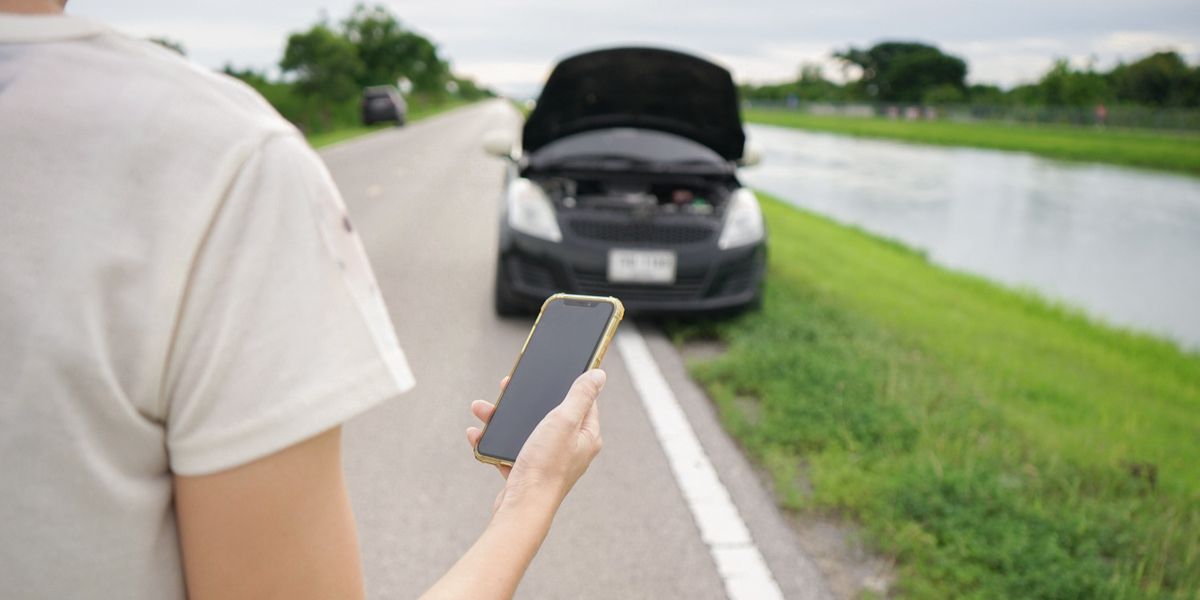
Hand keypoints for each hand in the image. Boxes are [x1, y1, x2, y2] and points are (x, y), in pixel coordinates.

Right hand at [466, 370, 605, 515]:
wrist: (522, 508)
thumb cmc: (546, 466)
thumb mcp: (565, 420)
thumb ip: (581, 395)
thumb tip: (599, 374)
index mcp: (586, 436)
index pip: (581, 401)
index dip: (563, 384)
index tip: (545, 373)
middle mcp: (571, 449)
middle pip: (548, 413)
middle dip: (524, 401)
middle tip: (506, 387)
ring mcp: (549, 461)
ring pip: (525, 430)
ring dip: (502, 419)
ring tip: (482, 409)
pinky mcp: (528, 471)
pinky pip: (510, 450)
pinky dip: (494, 442)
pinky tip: (478, 435)